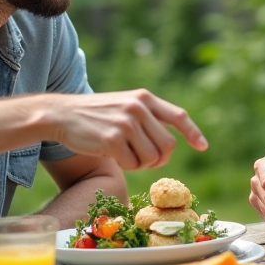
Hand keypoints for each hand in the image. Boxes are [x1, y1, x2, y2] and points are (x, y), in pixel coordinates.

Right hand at [47, 89, 206, 170]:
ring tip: (123, 153)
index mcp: (144, 98)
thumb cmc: (96, 115)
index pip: (178, 116)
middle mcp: (138, 108)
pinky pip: (132, 164)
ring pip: (152, 158)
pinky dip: (125, 166)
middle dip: (159, 159)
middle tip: (143, 159)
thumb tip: (170, 144)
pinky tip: (110, 154)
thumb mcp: (125, 106)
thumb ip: (147, 117)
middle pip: (167, 146)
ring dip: (140, 164)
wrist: (62, 114)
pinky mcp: (112, 140)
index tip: (202, 147)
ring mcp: (126, 124)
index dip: (193, 132)